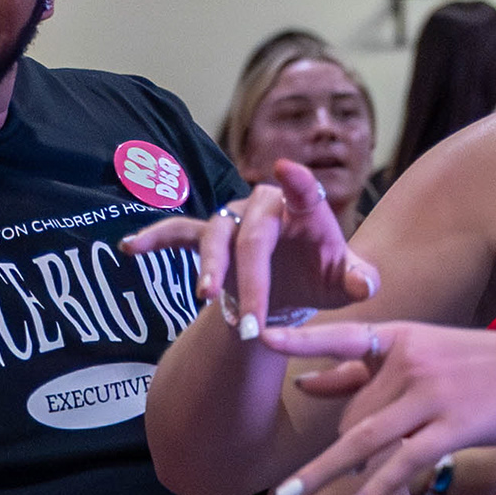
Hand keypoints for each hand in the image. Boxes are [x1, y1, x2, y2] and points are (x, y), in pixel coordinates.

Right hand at [128, 160, 378, 334]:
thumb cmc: (323, 277)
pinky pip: (179, 233)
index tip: (287, 170)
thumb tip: (364, 284)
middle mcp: (266, 207)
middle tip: (254, 325)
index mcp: (306, 211)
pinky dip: (155, 238)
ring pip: (216, 235)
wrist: (295, 284)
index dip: (298, 183)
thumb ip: (358, 281)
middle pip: (254, 237)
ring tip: (206, 297)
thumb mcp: (345, 283)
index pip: (305, 194)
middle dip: (253, 283)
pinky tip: (131, 249)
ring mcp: (234, 219)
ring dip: (210, 267)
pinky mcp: (209, 236)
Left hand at [256, 319, 495, 494]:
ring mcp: (433, 394)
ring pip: (366, 437)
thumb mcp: (425, 356)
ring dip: (325, 472)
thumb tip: (307, 384)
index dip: (300, 340)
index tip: (260, 336)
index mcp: (401, 338)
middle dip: (338, 448)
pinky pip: (404, 462)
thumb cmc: (483, 368)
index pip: (341, 338)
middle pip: (353, 410)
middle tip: (324, 477)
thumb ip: (364, 370)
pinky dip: (377, 488)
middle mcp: (412, 361)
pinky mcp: (454, 426)